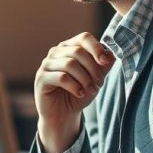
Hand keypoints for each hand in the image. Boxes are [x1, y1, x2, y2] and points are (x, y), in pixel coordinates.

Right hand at [34, 32, 114, 152]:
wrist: (64, 114)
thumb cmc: (79, 94)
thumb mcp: (95, 79)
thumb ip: (103, 66)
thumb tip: (111, 54)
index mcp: (69, 47)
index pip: (84, 38)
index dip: (96, 48)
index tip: (105, 62)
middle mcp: (56, 52)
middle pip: (78, 52)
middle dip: (93, 69)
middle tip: (99, 84)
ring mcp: (46, 65)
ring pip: (70, 64)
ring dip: (85, 79)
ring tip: (91, 91)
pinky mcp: (41, 78)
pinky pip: (61, 77)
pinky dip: (75, 86)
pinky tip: (80, 93)